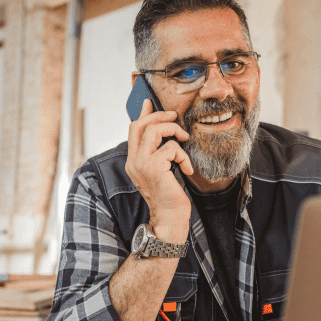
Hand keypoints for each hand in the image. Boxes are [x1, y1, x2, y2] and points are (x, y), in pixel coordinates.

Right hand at [125, 99, 193, 242]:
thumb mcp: (161, 171)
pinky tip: (187, 168)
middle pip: (140, 125)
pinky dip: (183, 155)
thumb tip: (166, 136)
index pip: (133, 130)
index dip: (142, 114)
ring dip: (174, 130)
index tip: (149, 102)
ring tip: (184, 139)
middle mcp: (133, 161)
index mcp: (133, 161)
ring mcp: (141, 164)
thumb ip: (159, 154)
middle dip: (160, 116)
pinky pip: (171, 148)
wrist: (169, 218)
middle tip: (175, 116)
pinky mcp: (153, 168)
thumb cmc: (169, 197)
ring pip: (154, 131)